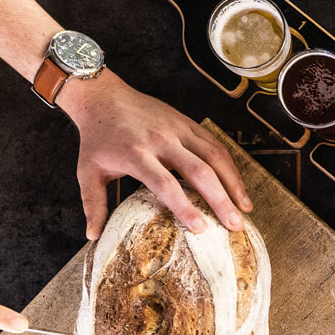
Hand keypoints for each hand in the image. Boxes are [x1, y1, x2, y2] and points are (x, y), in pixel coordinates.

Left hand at [57, 74, 252, 239]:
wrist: (104, 98)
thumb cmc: (97, 139)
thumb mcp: (88, 172)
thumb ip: (93, 204)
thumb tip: (93, 236)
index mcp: (136, 155)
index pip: (165, 184)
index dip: (185, 207)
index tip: (201, 228)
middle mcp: (162, 141)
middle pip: (199, 171)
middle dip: (221, 200)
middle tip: (236, 225)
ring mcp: (179, 130)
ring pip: (215, 156)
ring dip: (234, 183)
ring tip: (246, 208)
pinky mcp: (189, 124)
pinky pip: (216, 145)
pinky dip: (230, 167)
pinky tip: (238, 186)